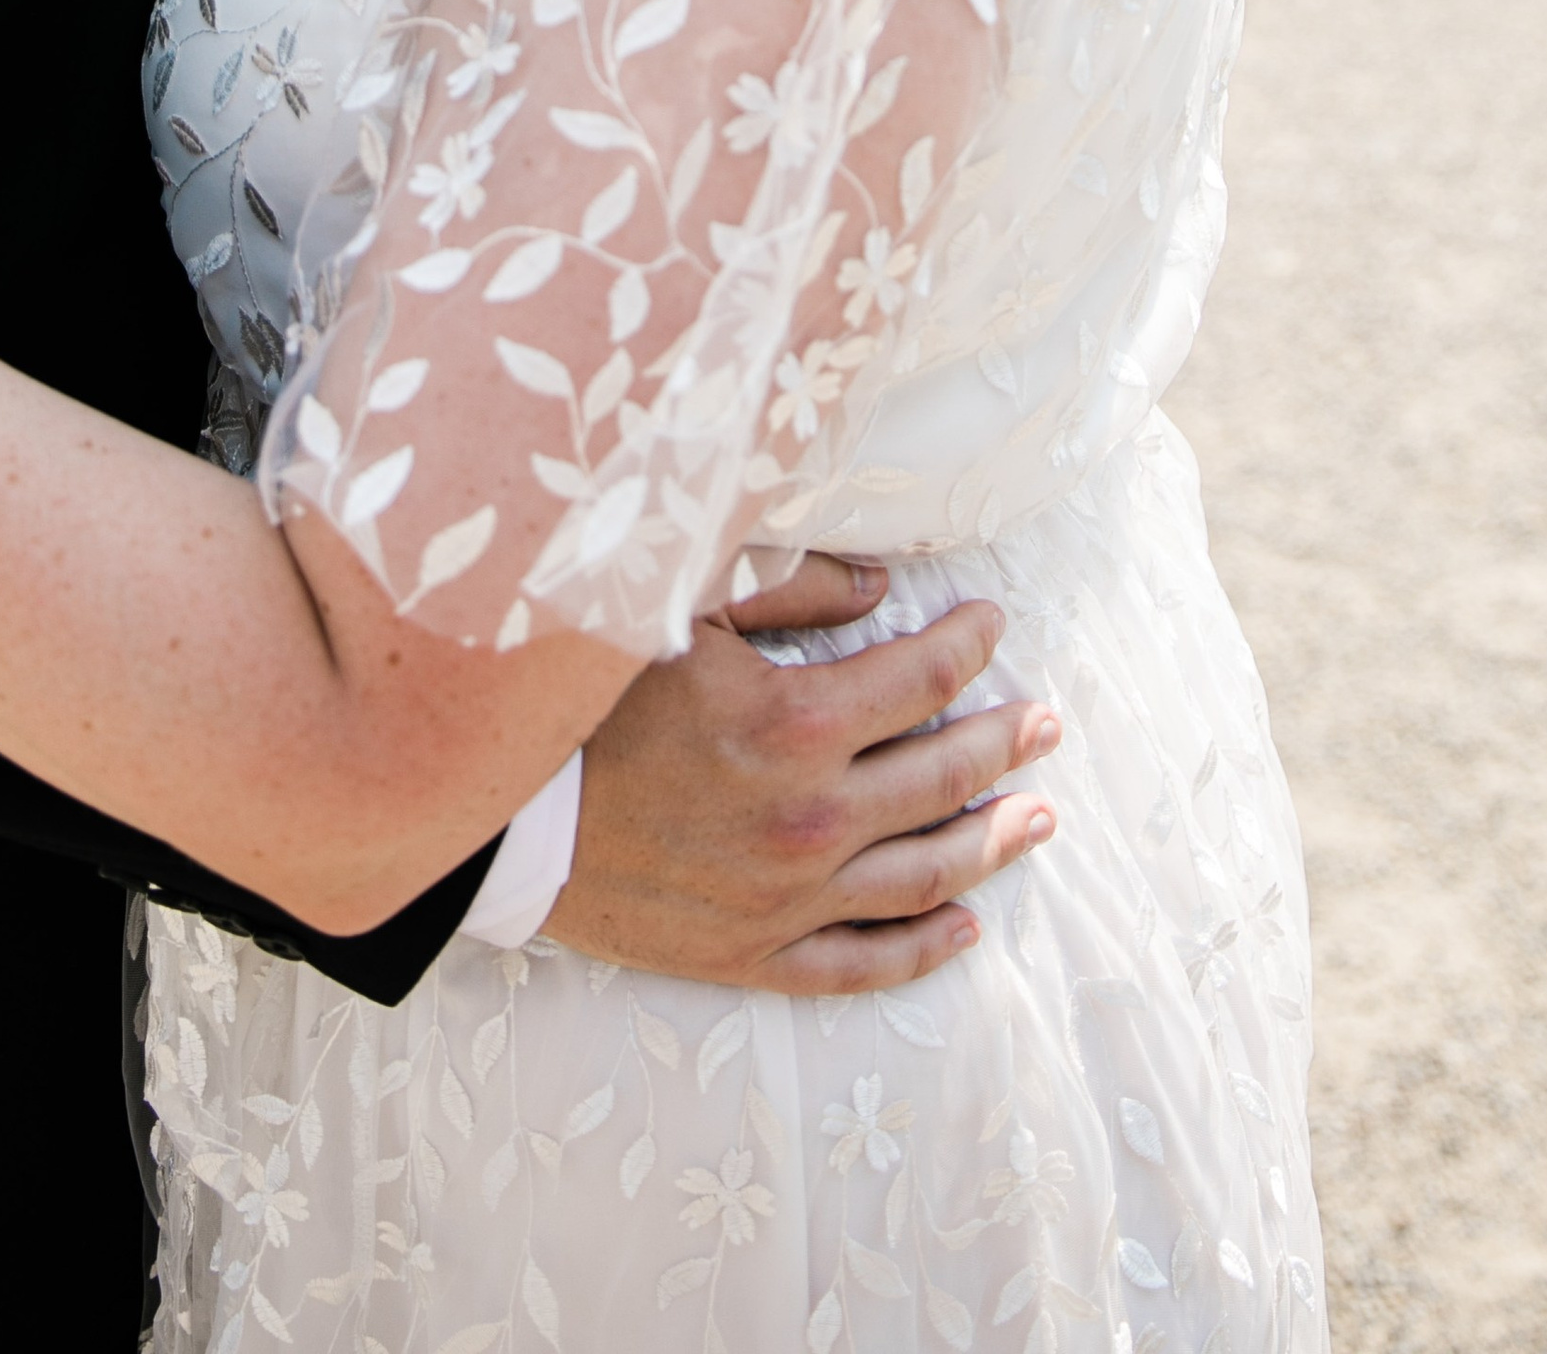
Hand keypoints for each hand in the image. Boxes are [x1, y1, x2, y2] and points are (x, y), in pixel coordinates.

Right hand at [547, 555, 1059, 998]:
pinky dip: (923, 947)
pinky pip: (863, 961)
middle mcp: (810, 816)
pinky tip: (965, 927)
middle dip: (1004, 740)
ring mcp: (789, 897)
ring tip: (1040, 817)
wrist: (502, 817)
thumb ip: (787, 586)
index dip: (968, 644)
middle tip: (1044, 722)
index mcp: (795, 721)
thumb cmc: (585, 700)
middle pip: (944, 775)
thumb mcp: (678, 609)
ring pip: (926, 874)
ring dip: (993, 842)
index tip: (992, 623)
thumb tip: (879, 585)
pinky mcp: (755, 953)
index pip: (923, 678)